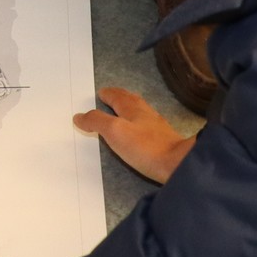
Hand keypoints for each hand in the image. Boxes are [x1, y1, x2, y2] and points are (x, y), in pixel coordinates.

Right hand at [73, 86, 197, 182]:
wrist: (177, 164)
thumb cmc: (144, 146)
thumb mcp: (114, 132)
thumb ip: (96, 121)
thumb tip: (79, 115)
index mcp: (132, 109)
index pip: (117, 97)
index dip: (108, 94)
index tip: (101, 92)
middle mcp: (146, 114)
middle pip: (131, 100)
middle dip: (120, 97)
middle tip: (111, 95)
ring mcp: (157, 126)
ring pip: (140, 111)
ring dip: (129, 107)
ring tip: (122, 109)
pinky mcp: (164, 140)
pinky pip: (147, 123)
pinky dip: (138, 120)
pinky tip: (139, 128)